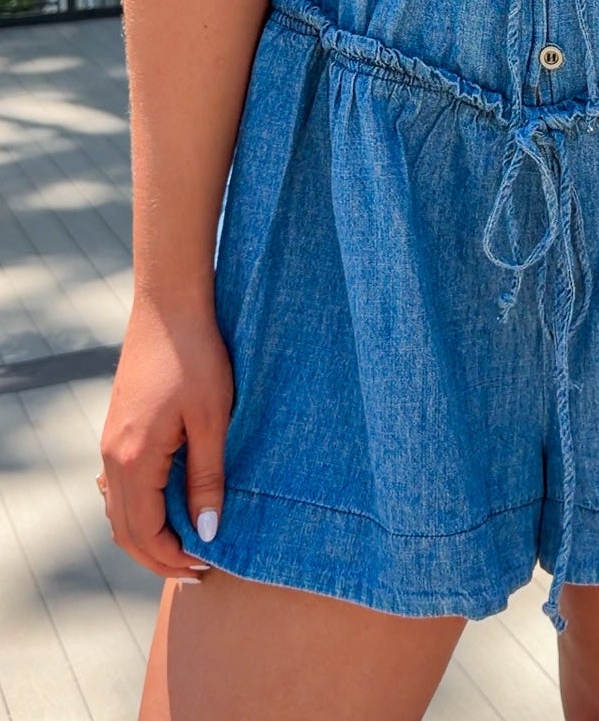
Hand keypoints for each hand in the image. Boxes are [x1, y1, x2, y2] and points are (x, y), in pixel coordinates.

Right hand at [99, 290, 233, 579]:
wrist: (170, 305)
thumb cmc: (197, 356)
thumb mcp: (211, 420)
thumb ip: (208, 478)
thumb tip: (206, 534)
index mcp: (134, 459)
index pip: (145, 533)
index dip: (172, 559)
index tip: (205, 569)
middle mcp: (113, 456)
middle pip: (125, 530)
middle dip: (158, 556)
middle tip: (197, 570)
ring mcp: (110, 442)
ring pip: (119, 509)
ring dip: (147, 535)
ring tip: (185, 544)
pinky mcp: (117, 428)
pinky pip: (120, 485)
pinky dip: (139, 508)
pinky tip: (167, 505)